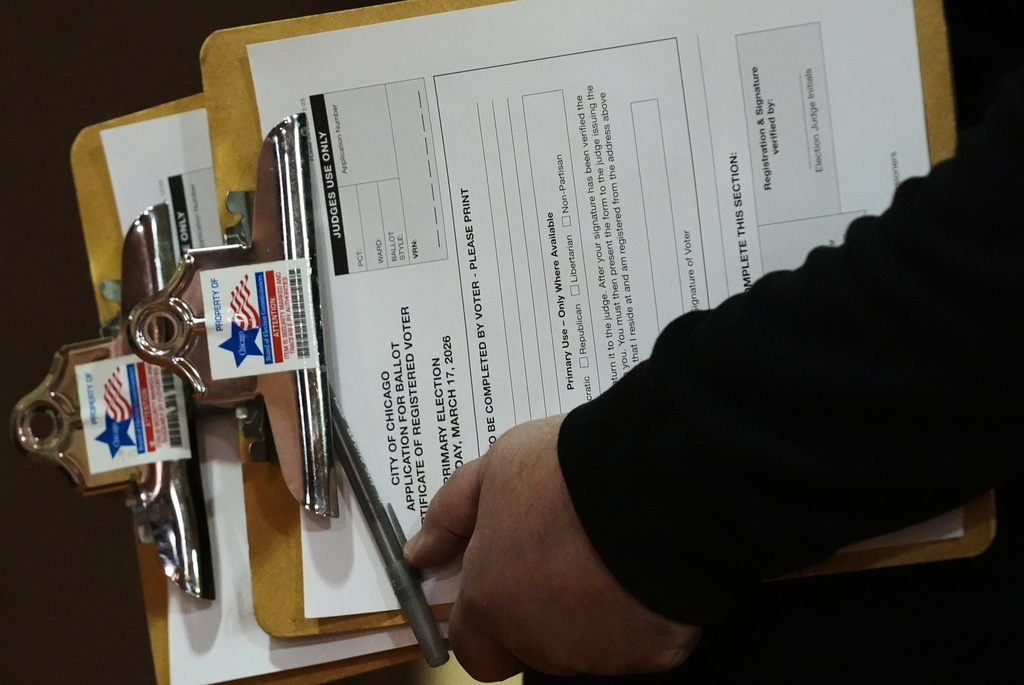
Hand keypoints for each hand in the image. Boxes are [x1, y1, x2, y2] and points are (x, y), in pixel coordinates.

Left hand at [404, 414, 699, 680]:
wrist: (654, 481)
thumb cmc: (565, 472)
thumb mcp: (493, 469)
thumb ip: (450, 516)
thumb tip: (420, 553)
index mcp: (492, 603)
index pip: (475, 650)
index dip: (488, 622)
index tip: (507, 585)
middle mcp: (541, 642)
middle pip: (535, 645)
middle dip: (544, 610)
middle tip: (567, 552)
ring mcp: (601, 652)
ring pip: (589, 644)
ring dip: (592, 611)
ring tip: (610, 551)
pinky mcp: (654, 651)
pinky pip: (642, 639)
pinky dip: (642, 614)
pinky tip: (648, 566)